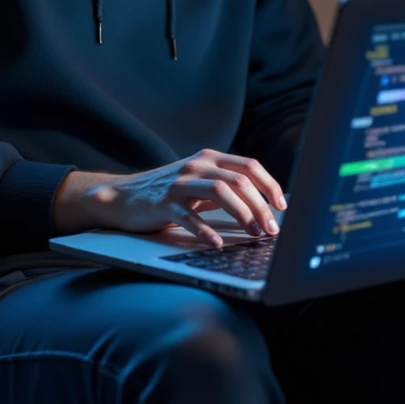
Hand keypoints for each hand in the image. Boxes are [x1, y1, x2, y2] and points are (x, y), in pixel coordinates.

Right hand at [56, 149, 287, 248]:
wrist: (122, 197)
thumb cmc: (167, 193)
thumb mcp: (199, 182)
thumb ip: (226, 186)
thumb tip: (263, 205)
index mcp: (209, 158)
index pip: (249, 166)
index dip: (270, 185)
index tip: (282, 207)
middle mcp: (196, 166)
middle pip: (240, 181)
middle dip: (261, 206)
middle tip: (271, 229)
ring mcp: (179, 183)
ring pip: (221, 192)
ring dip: (243, 214)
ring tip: (254, 234)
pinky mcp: (164, 203)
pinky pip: (190, 217)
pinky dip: (207, 231)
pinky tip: (218, 244)